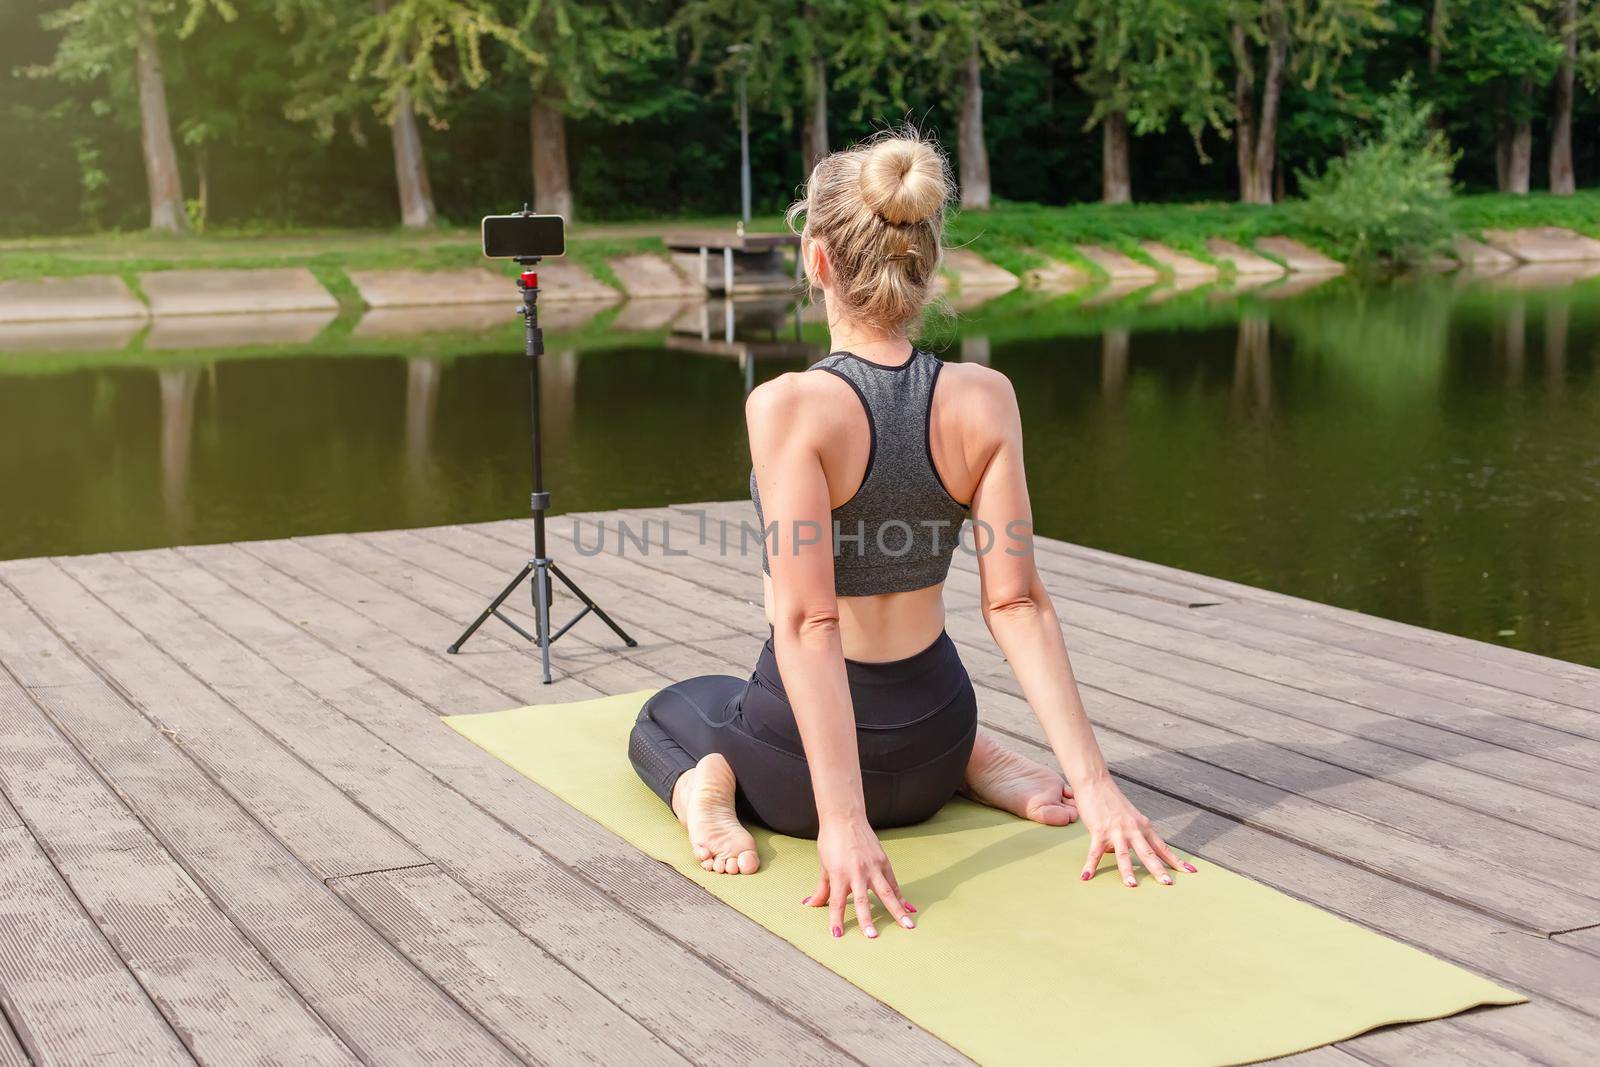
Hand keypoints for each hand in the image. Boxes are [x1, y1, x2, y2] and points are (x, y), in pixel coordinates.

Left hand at [805, 815, 915, 937]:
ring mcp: (872, 866)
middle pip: (863, 900)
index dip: (836, 919)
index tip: (837, 934)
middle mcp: (857, 872)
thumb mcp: (823, 865)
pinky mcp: (883, 861)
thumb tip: (810, 904)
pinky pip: (893, 883)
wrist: (844, 818)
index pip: (836, 902)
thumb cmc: (831, 841)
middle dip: (868, 920)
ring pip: (886, 893)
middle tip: (873, 937)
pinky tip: (908, 908)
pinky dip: (901, 896)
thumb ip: (821, 889)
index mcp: (839, 874)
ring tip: (908, 925)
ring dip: (897, 910)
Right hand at [1073, 777, 1196, 886]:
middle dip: (1158, 869)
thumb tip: (1119, 852)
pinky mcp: (1099, 830)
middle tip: (1167, 883)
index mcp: (1143, 826)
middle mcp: (1133, 829)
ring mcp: (1116, 830)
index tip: (1190, 872)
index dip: (1176, 860)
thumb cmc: (1111, 800)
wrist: (1096, 782)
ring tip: (1132, 886)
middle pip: (1148, 852)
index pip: (1162, 847)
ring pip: (1124, 854)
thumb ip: (1129, 836)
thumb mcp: (1128, 818)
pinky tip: (1086, 876)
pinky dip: (1090, 865)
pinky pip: (1095, 852)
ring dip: (1128, 871)